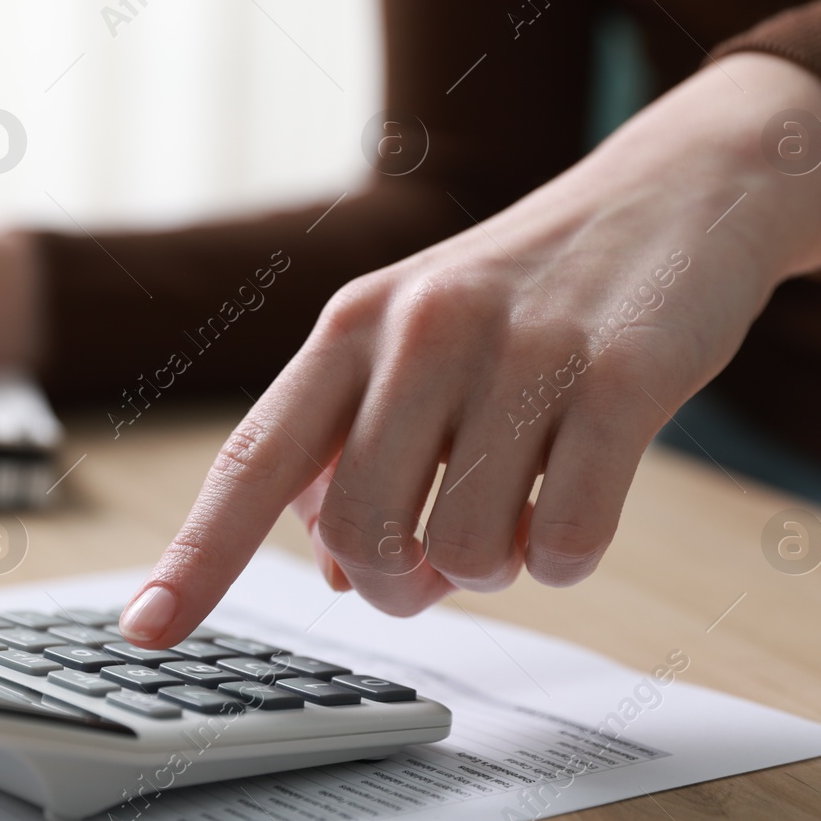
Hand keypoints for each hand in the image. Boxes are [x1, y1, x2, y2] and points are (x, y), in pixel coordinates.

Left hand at [119, 53, 820, 644]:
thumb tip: (333, 570)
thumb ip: (359, 446)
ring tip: (517, 512)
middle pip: (362, 535)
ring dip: (492, 570)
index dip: (197, 555)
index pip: (255, 458)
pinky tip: (574, 510)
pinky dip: (566, 559)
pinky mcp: (622, 379)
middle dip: (398, 586)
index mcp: (354, 323)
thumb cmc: (530, 291)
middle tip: (436, 570)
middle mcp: (422, 330)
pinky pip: (566, 541)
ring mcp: (523, 350)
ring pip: (467, 555)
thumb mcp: (420, 341)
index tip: (145, 628)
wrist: (675, 191)